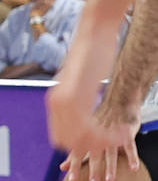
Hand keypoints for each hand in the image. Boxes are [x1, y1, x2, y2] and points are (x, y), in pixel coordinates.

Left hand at [47, 34, 118, 150]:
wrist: (94, 32)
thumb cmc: (93, 53)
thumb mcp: (81, 82)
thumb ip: (78, 99)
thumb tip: (83, 112)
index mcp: (55, 102)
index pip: (61, 139)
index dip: (81, 145)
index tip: (100, 142)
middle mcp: (55, 104)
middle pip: (69, 143)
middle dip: (93, 147)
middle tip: (114, 142)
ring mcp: (63, 101)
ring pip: (82, 139)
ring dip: (105, 143)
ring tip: (123, 137)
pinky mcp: (75, 97)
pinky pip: (91, 129)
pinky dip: (109, 135)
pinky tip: (125, 131)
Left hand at [57, 100, 139, 180]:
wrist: (116, 105)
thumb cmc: (97, 124)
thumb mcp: (83, 137)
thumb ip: (73, 154)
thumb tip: (62, 168)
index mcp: (86, 140)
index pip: (78, 155)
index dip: (74, 166)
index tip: (72, 180)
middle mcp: (98, 139)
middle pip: (94, 157)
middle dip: (93, 171)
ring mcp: (112, 136)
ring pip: (111, 154)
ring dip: (111, 167)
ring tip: (110, 180)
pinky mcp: (126, 134)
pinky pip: (130, 147)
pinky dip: (132, 158)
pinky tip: (133, 168)